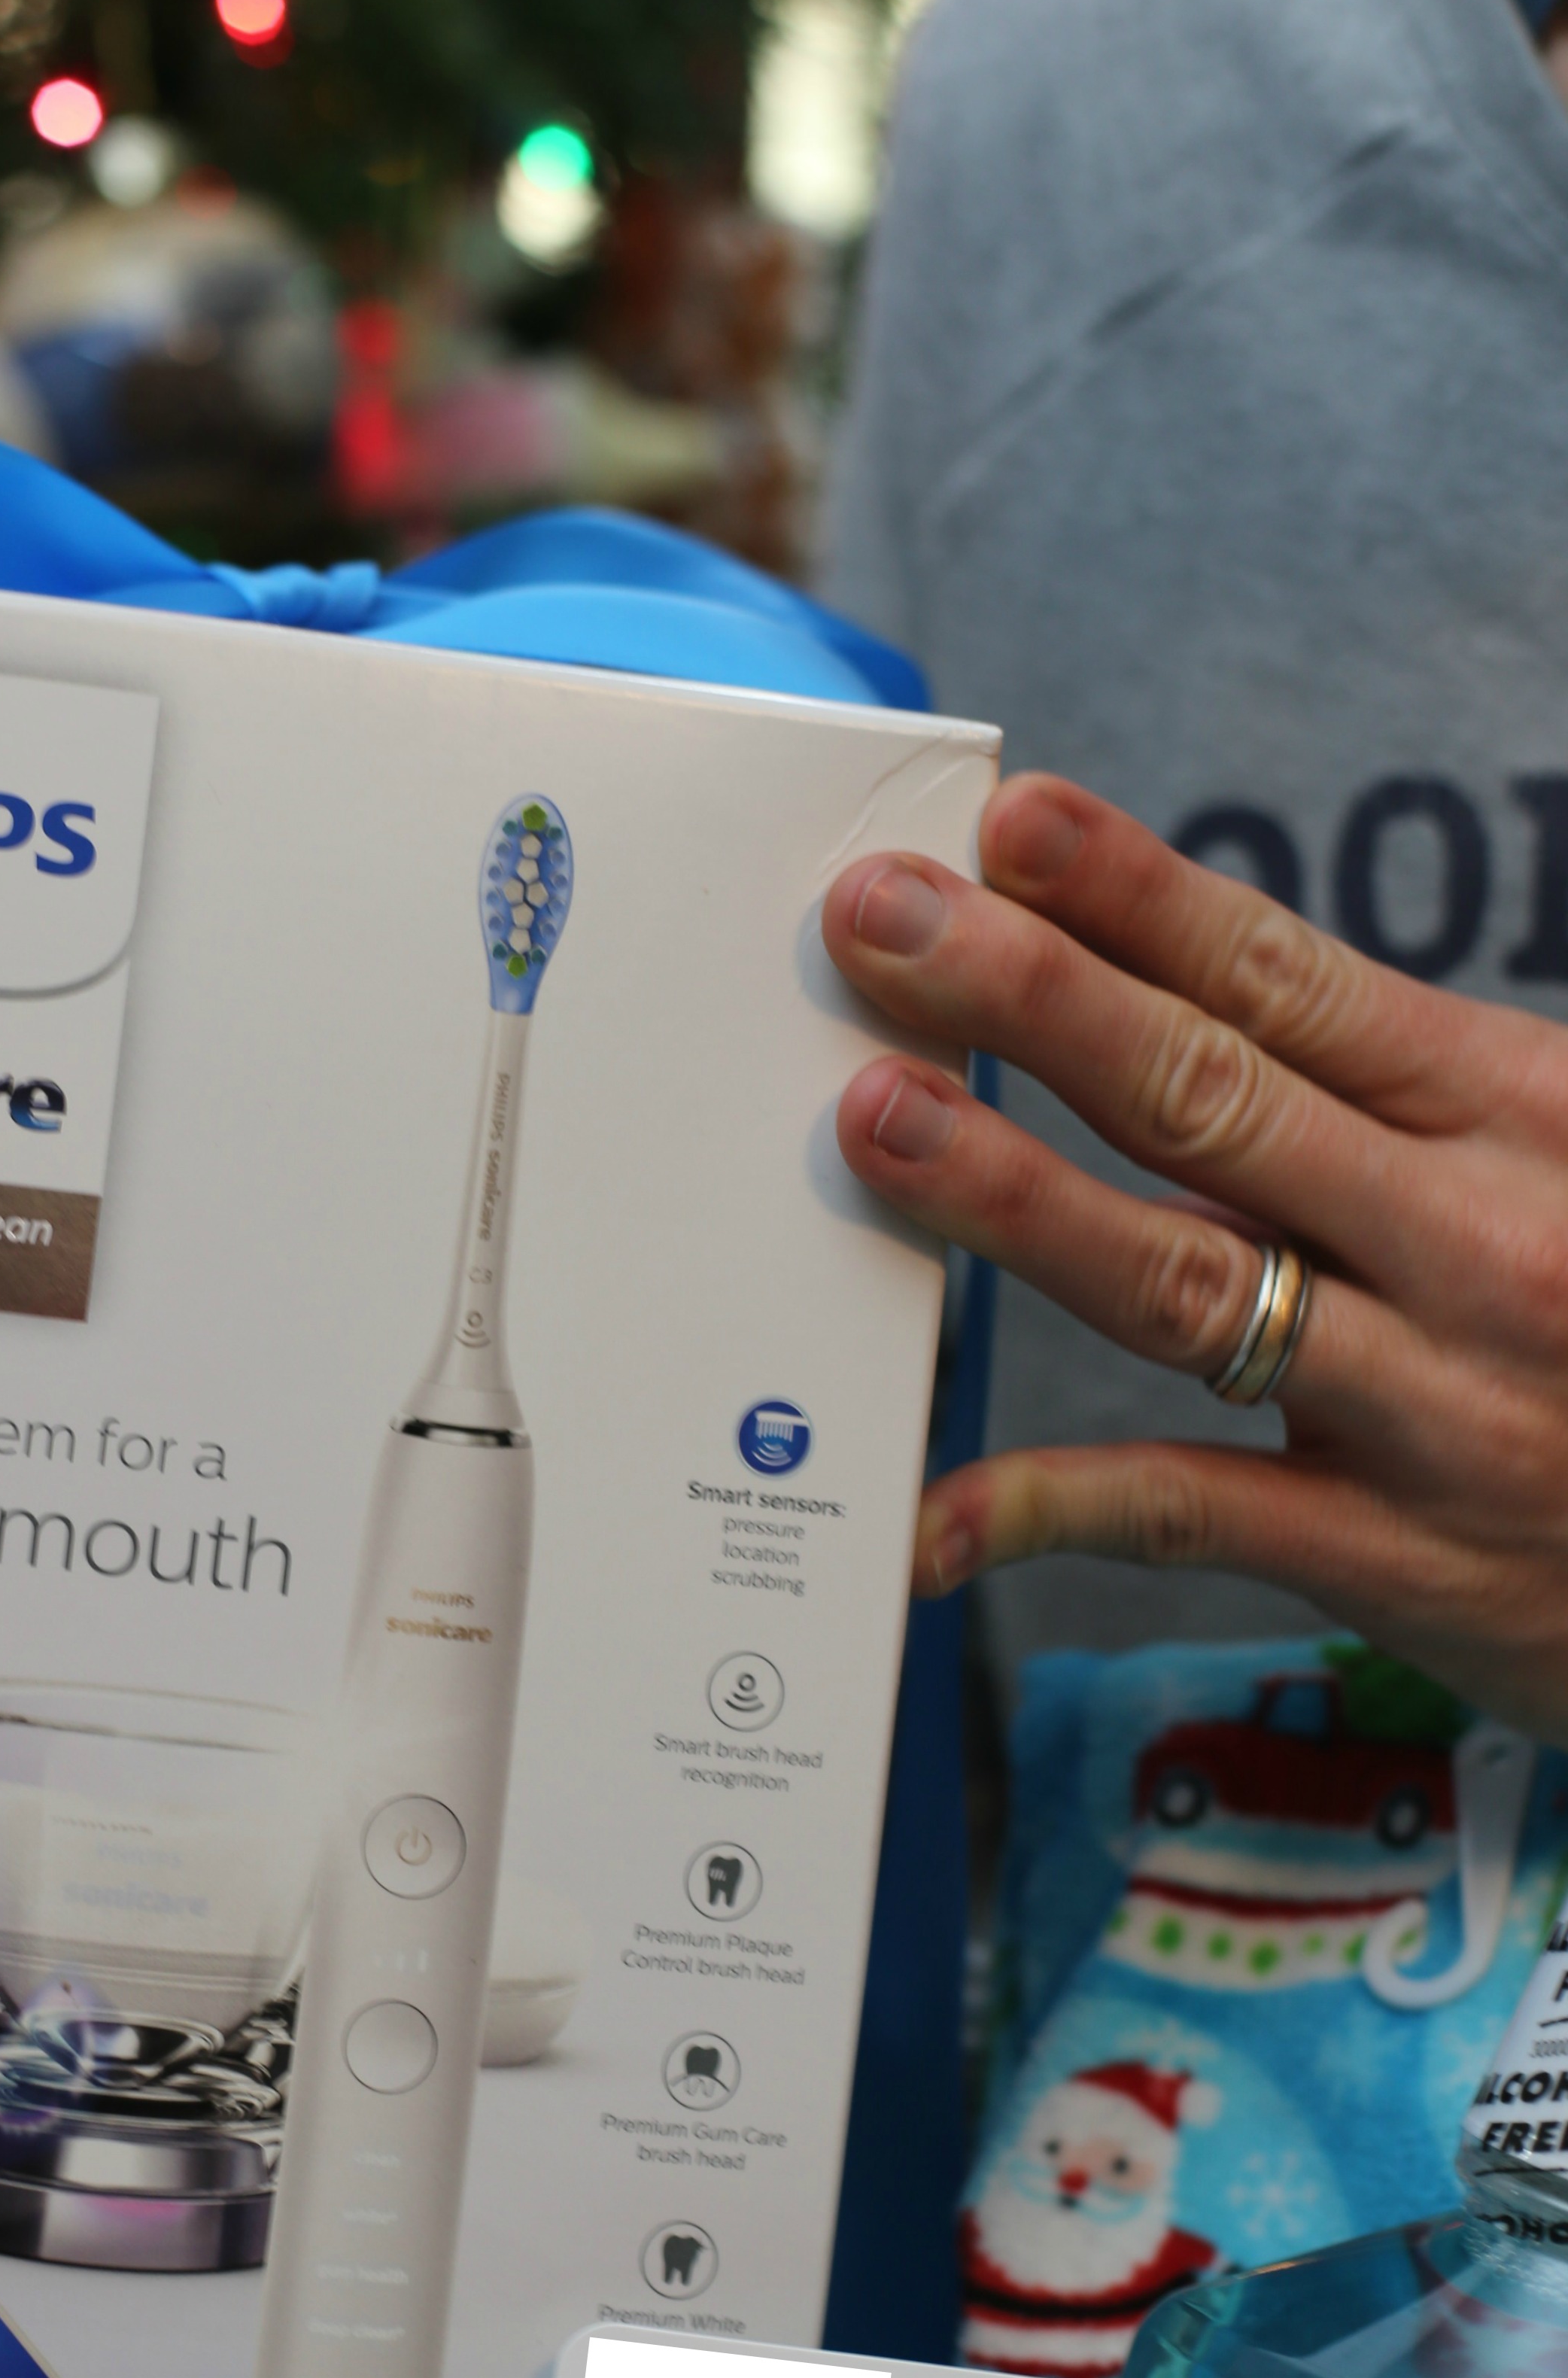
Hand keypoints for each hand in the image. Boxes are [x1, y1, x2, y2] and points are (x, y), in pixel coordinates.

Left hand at [825, 773, 1567, 1741]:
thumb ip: (1415, 1091)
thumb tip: (1221, 983)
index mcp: (1526, 1114)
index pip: (1297, 981)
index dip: (1140, 897)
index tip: (1010, 822)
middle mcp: (1475, 1242)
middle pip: (1211, 1098)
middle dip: (1028, 996)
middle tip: (876, 920)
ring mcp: (1431, 1404)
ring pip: (1182, 1281)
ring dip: (1012, 1197)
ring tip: (874, 1120)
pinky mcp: (1395, 1555)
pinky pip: (1188, 1517)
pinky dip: (1042, 1513)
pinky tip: (925, 1514)